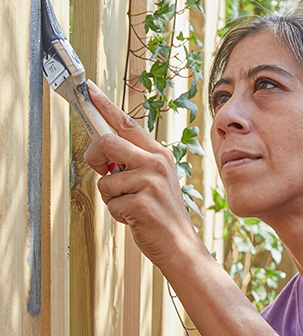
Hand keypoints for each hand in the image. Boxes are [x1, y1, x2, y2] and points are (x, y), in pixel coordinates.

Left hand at [83, 82, 199, 270]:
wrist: (180, 245)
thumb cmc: (162, 214)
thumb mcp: (154, 180)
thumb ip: (133, 163)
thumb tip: (101, 152)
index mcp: (159, 154)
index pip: (127, 124)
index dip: (105, 106)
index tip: (89, 90)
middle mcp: (156, 163)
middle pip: (108, 142)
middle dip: (94, 156)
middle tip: (99, 168)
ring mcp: (150, 183)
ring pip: (105, 180)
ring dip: (111, 197)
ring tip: (131, 205)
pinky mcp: (141, 203)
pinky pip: (110, 203)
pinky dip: (117, 214)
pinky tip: (135, 218)